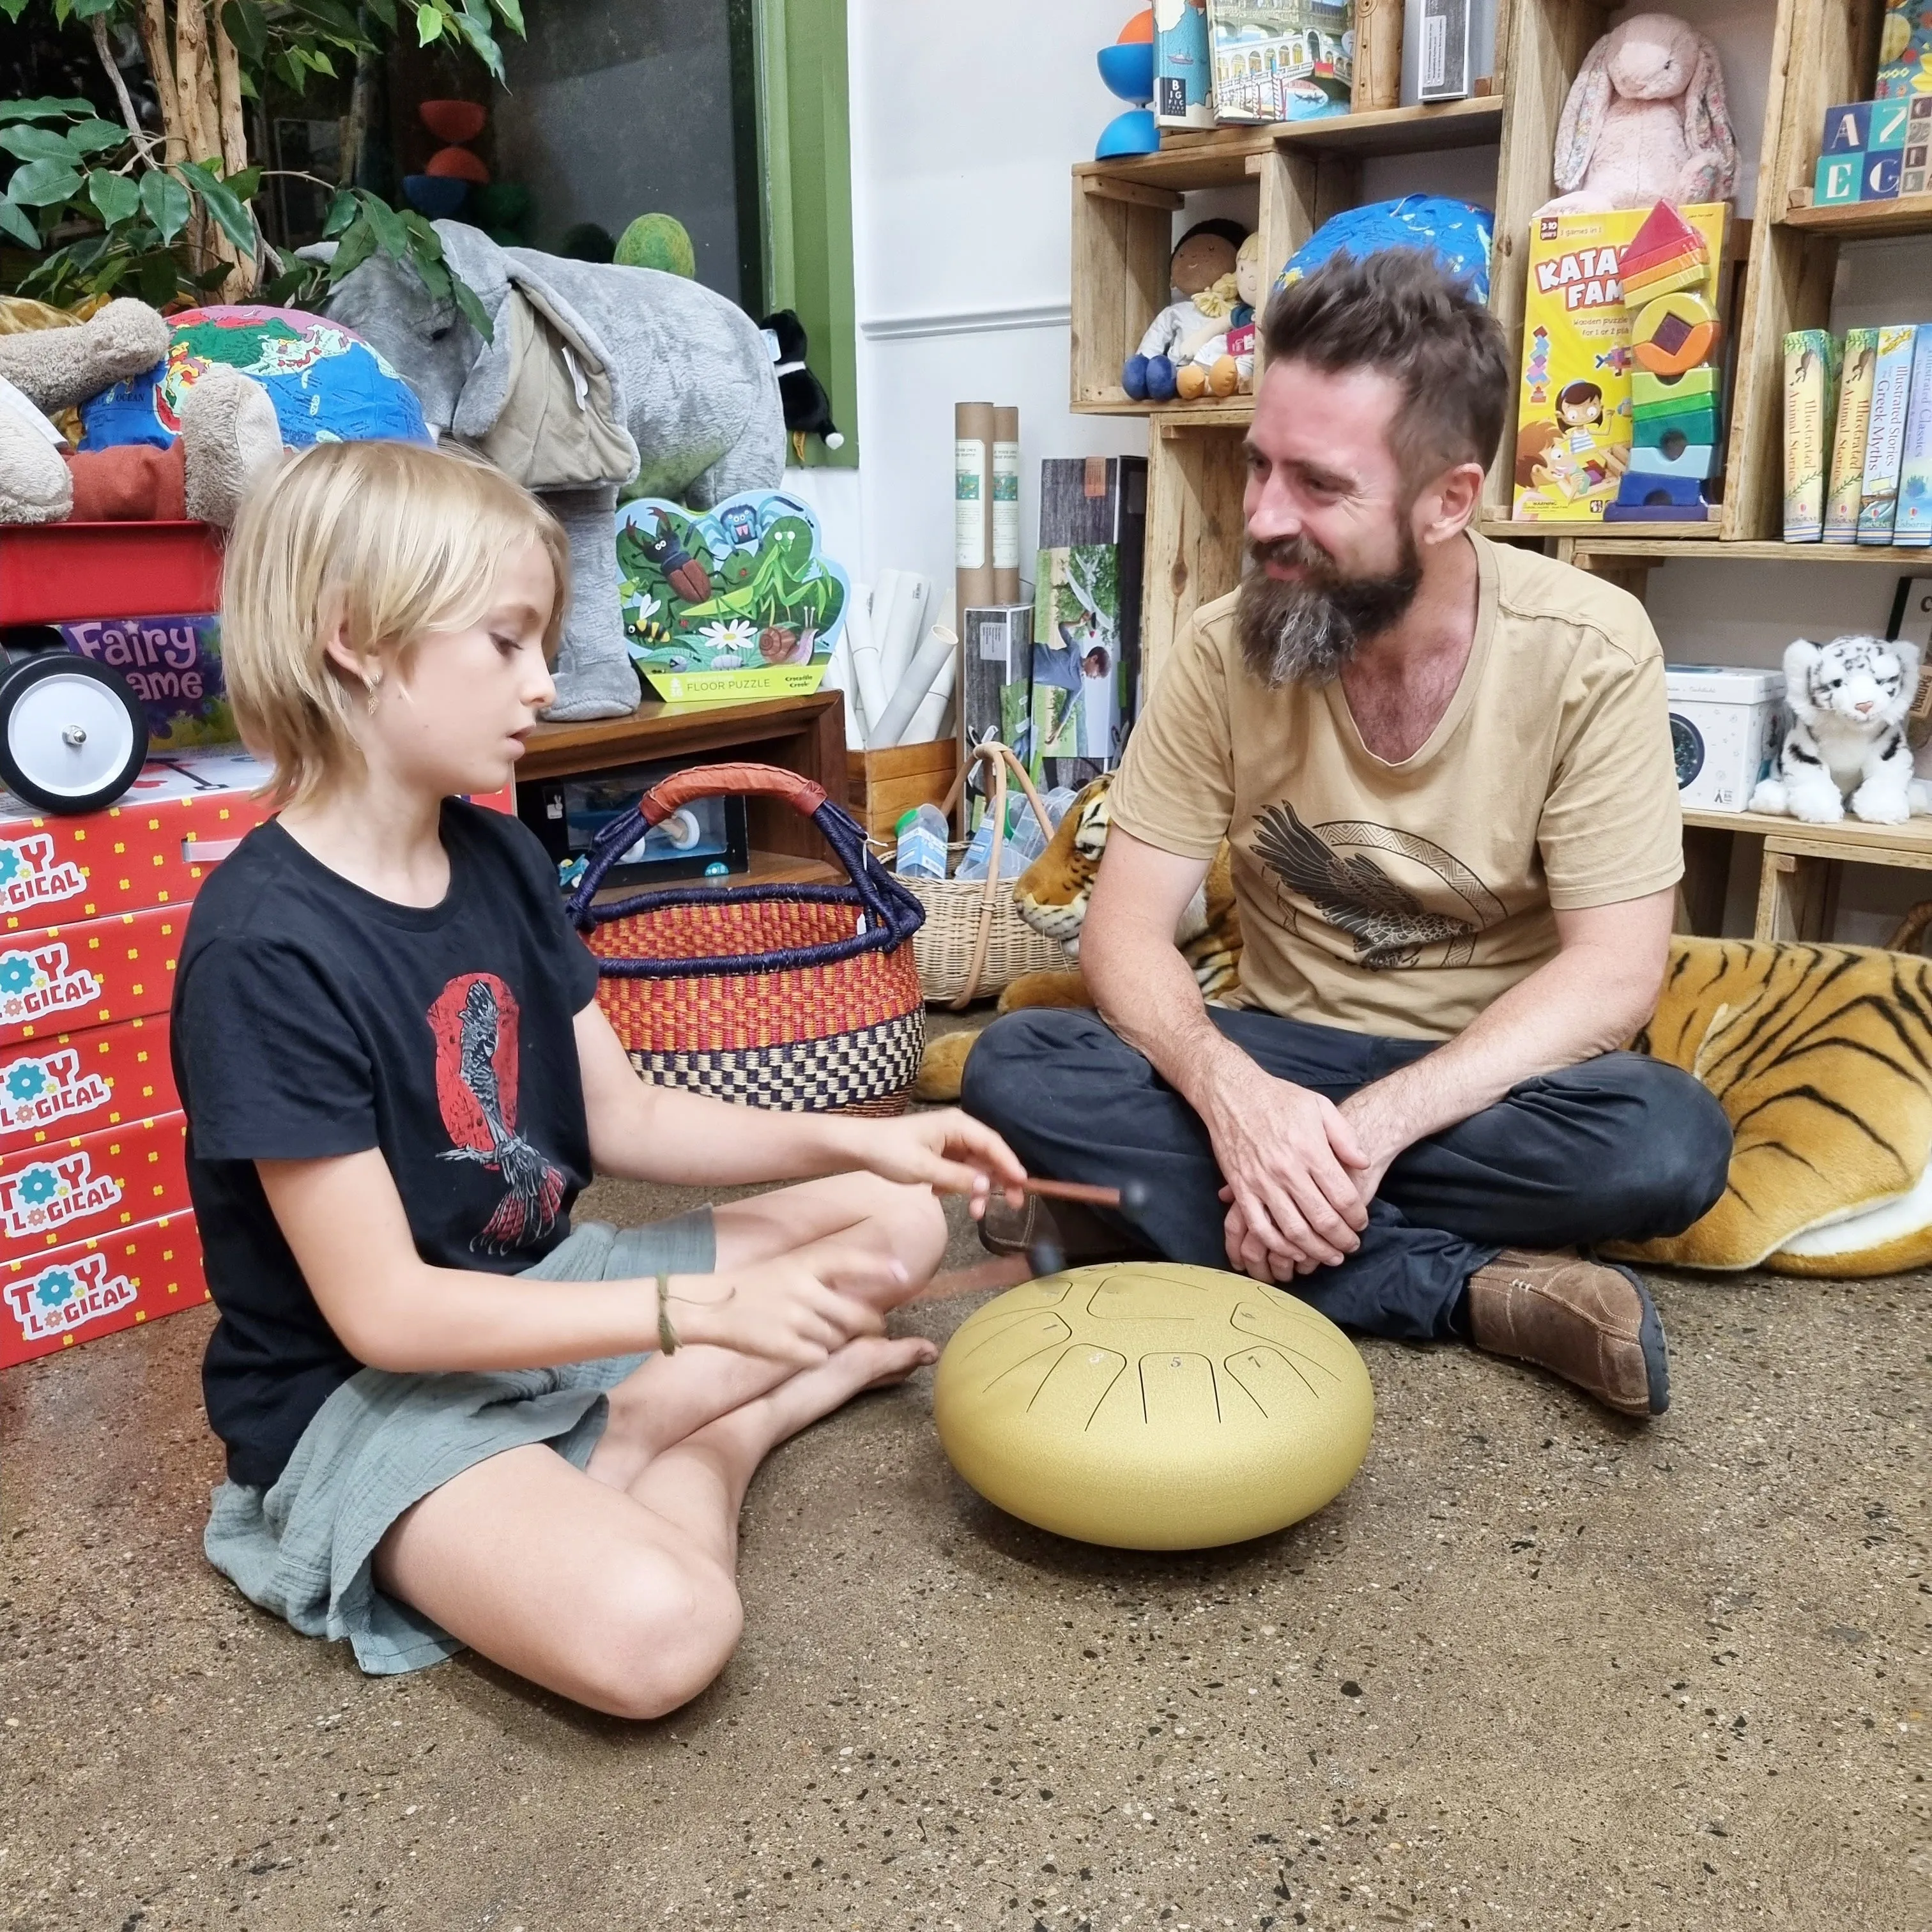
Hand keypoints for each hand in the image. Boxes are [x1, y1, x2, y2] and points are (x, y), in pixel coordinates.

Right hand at [667, 1244, 902, 1367]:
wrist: (711, 1306)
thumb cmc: (755, 1287)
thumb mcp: (790, 1267)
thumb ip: (825, 1274)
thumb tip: (867, 1285)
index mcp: (804, 1264)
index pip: (850, 1261)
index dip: (880, 1268)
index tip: (904, 1274)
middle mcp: (802, 1288)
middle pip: (857, 1315)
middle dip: (870, 1325)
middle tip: (872, 1328)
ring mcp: (792, 1318)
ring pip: (838, 1339)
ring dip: (835, 1341)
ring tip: (816, 1334)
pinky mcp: (782, 1345)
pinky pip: (819, 1357)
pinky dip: (816, 1356)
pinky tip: (802, 1350)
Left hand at [844, 1108, 1028, 1211]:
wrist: (859, 1147)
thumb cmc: (889, 1151)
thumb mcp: (923, 1168)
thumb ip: (957, 1177)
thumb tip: (987, 1186)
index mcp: (957, 1125)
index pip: (992, 1144)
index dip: (1010, 1164)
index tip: (1023, 1185)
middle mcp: (958, 1131)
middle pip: (989, 1156)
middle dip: (999, 1181)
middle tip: (1013, 1205)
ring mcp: (950, 1143)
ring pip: (975, 1167)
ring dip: (976, 1189)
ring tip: (974, 1213)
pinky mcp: (941, 1154)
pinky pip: (960, 1171)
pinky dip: (957, 1186)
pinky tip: (939, 1194)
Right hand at [1202, 1062, 1368, 1277]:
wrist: (1232, 1094)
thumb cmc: (1279, 1099)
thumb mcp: (1320, 1106)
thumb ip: (1345, 1136)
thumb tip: (1364, 1163)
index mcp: (1310, 1150)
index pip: (1343, 1196)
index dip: (1357, 1217)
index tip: (1361, 1224)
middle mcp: (1287, 1170)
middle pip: (1322, 1219)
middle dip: (1341, 1240)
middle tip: (1351, 1247)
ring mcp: (1262, 1182)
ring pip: (1293, 1230)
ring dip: (1314, 1250)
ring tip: (1329, 1256)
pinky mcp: (1241, 1189)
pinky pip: (1260, 1227)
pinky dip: (1278, 1245)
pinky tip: (1293, 1252)